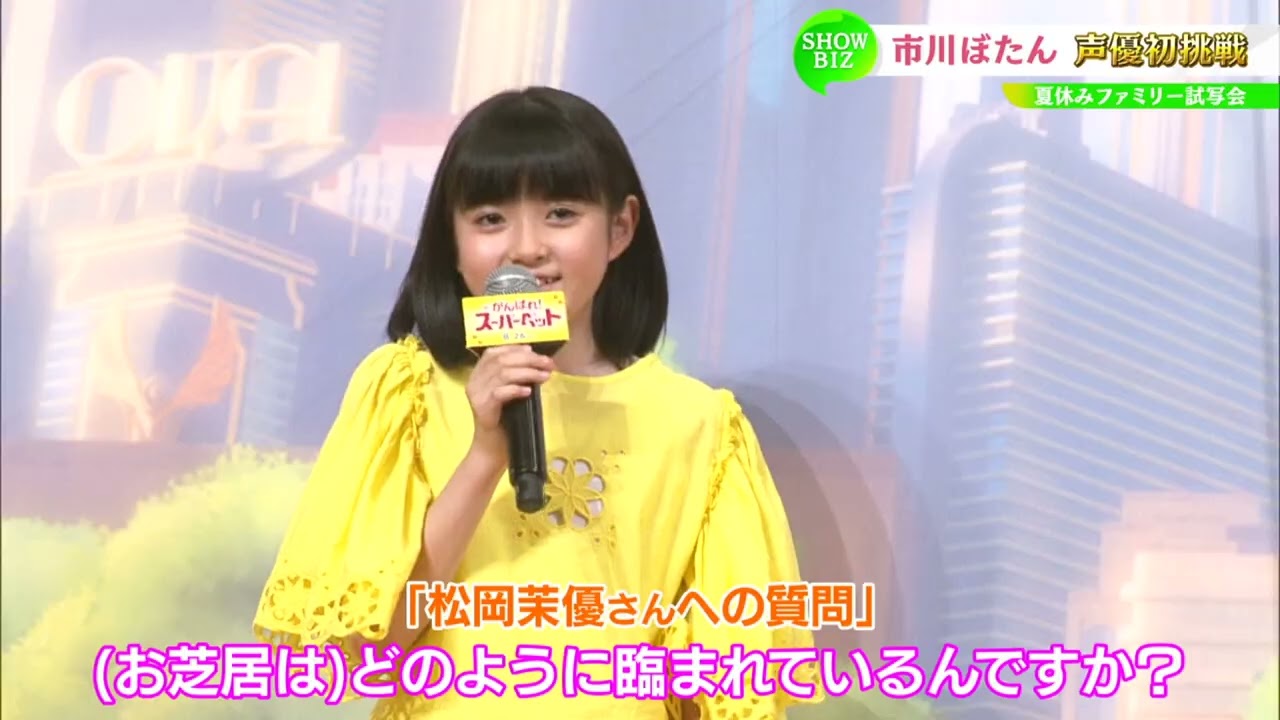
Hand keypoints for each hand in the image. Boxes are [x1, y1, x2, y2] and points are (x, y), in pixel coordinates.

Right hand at [465, 345, 554, 463]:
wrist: (492, 449)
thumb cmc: (505, 421)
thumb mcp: (511, 393)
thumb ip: (517, 376)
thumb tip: (538, 360)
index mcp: (478, 375)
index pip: (493, 353)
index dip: (514, 348)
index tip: (534, 350)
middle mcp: (474, 381)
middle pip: (501, 360)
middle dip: (528, 359)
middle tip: (548, 363)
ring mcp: (476, 395)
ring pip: (502, 374)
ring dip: (527, 372)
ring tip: (544, 376)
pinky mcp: (482, 408)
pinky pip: (499, 393)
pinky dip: (515, 389)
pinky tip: (528, 391)